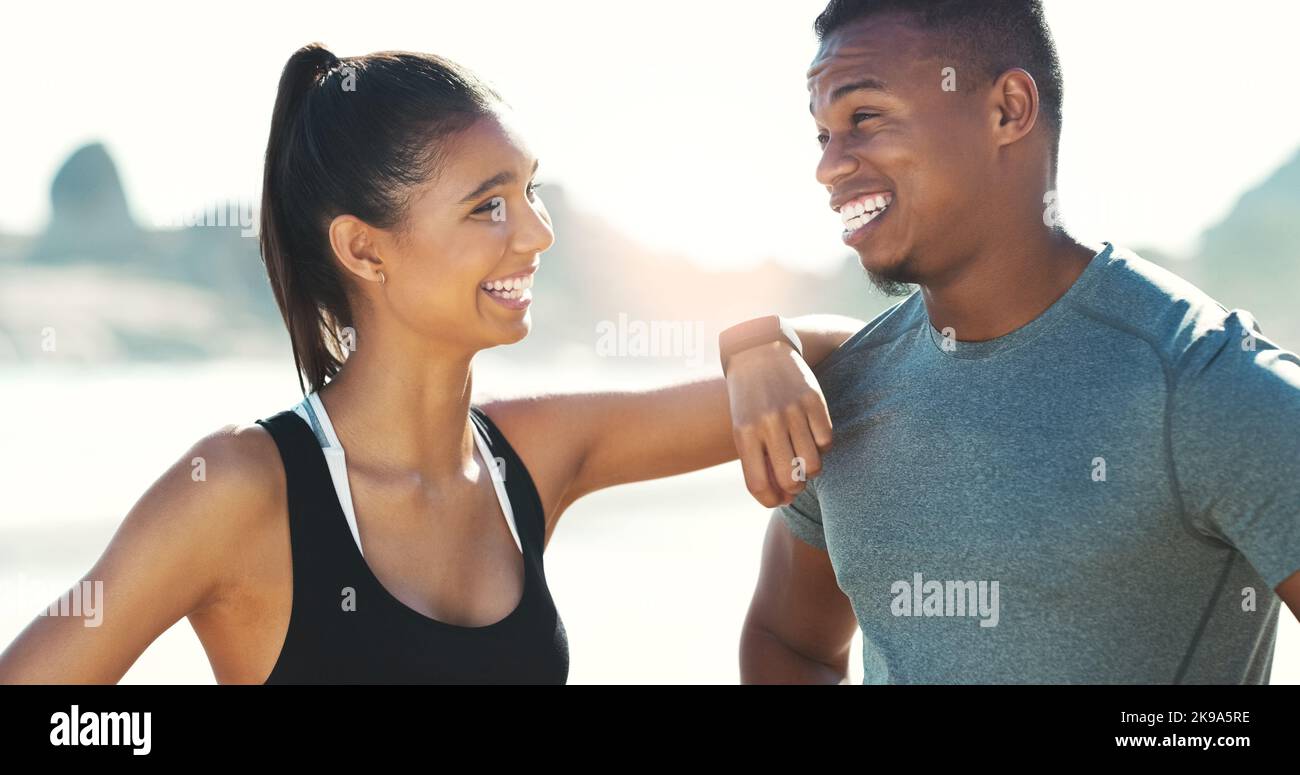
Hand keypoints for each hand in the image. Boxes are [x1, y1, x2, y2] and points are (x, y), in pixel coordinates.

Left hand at [726, 340, 832, 507]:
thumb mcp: (742, 427)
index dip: (771, 501)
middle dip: (794, 488)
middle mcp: (769, 424)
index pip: (759, 485)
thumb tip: (781, 497)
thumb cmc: (748, 398)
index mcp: (744, 434)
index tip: (778, 499)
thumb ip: (757, 461)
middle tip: (793, 478)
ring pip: (814, 464)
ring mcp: (793, 412)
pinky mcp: (814, 400)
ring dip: (810, 469)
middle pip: (791, 480)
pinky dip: (822, 446)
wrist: (757, 350)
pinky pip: (827, 441)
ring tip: (802, 456)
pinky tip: (812, 437)